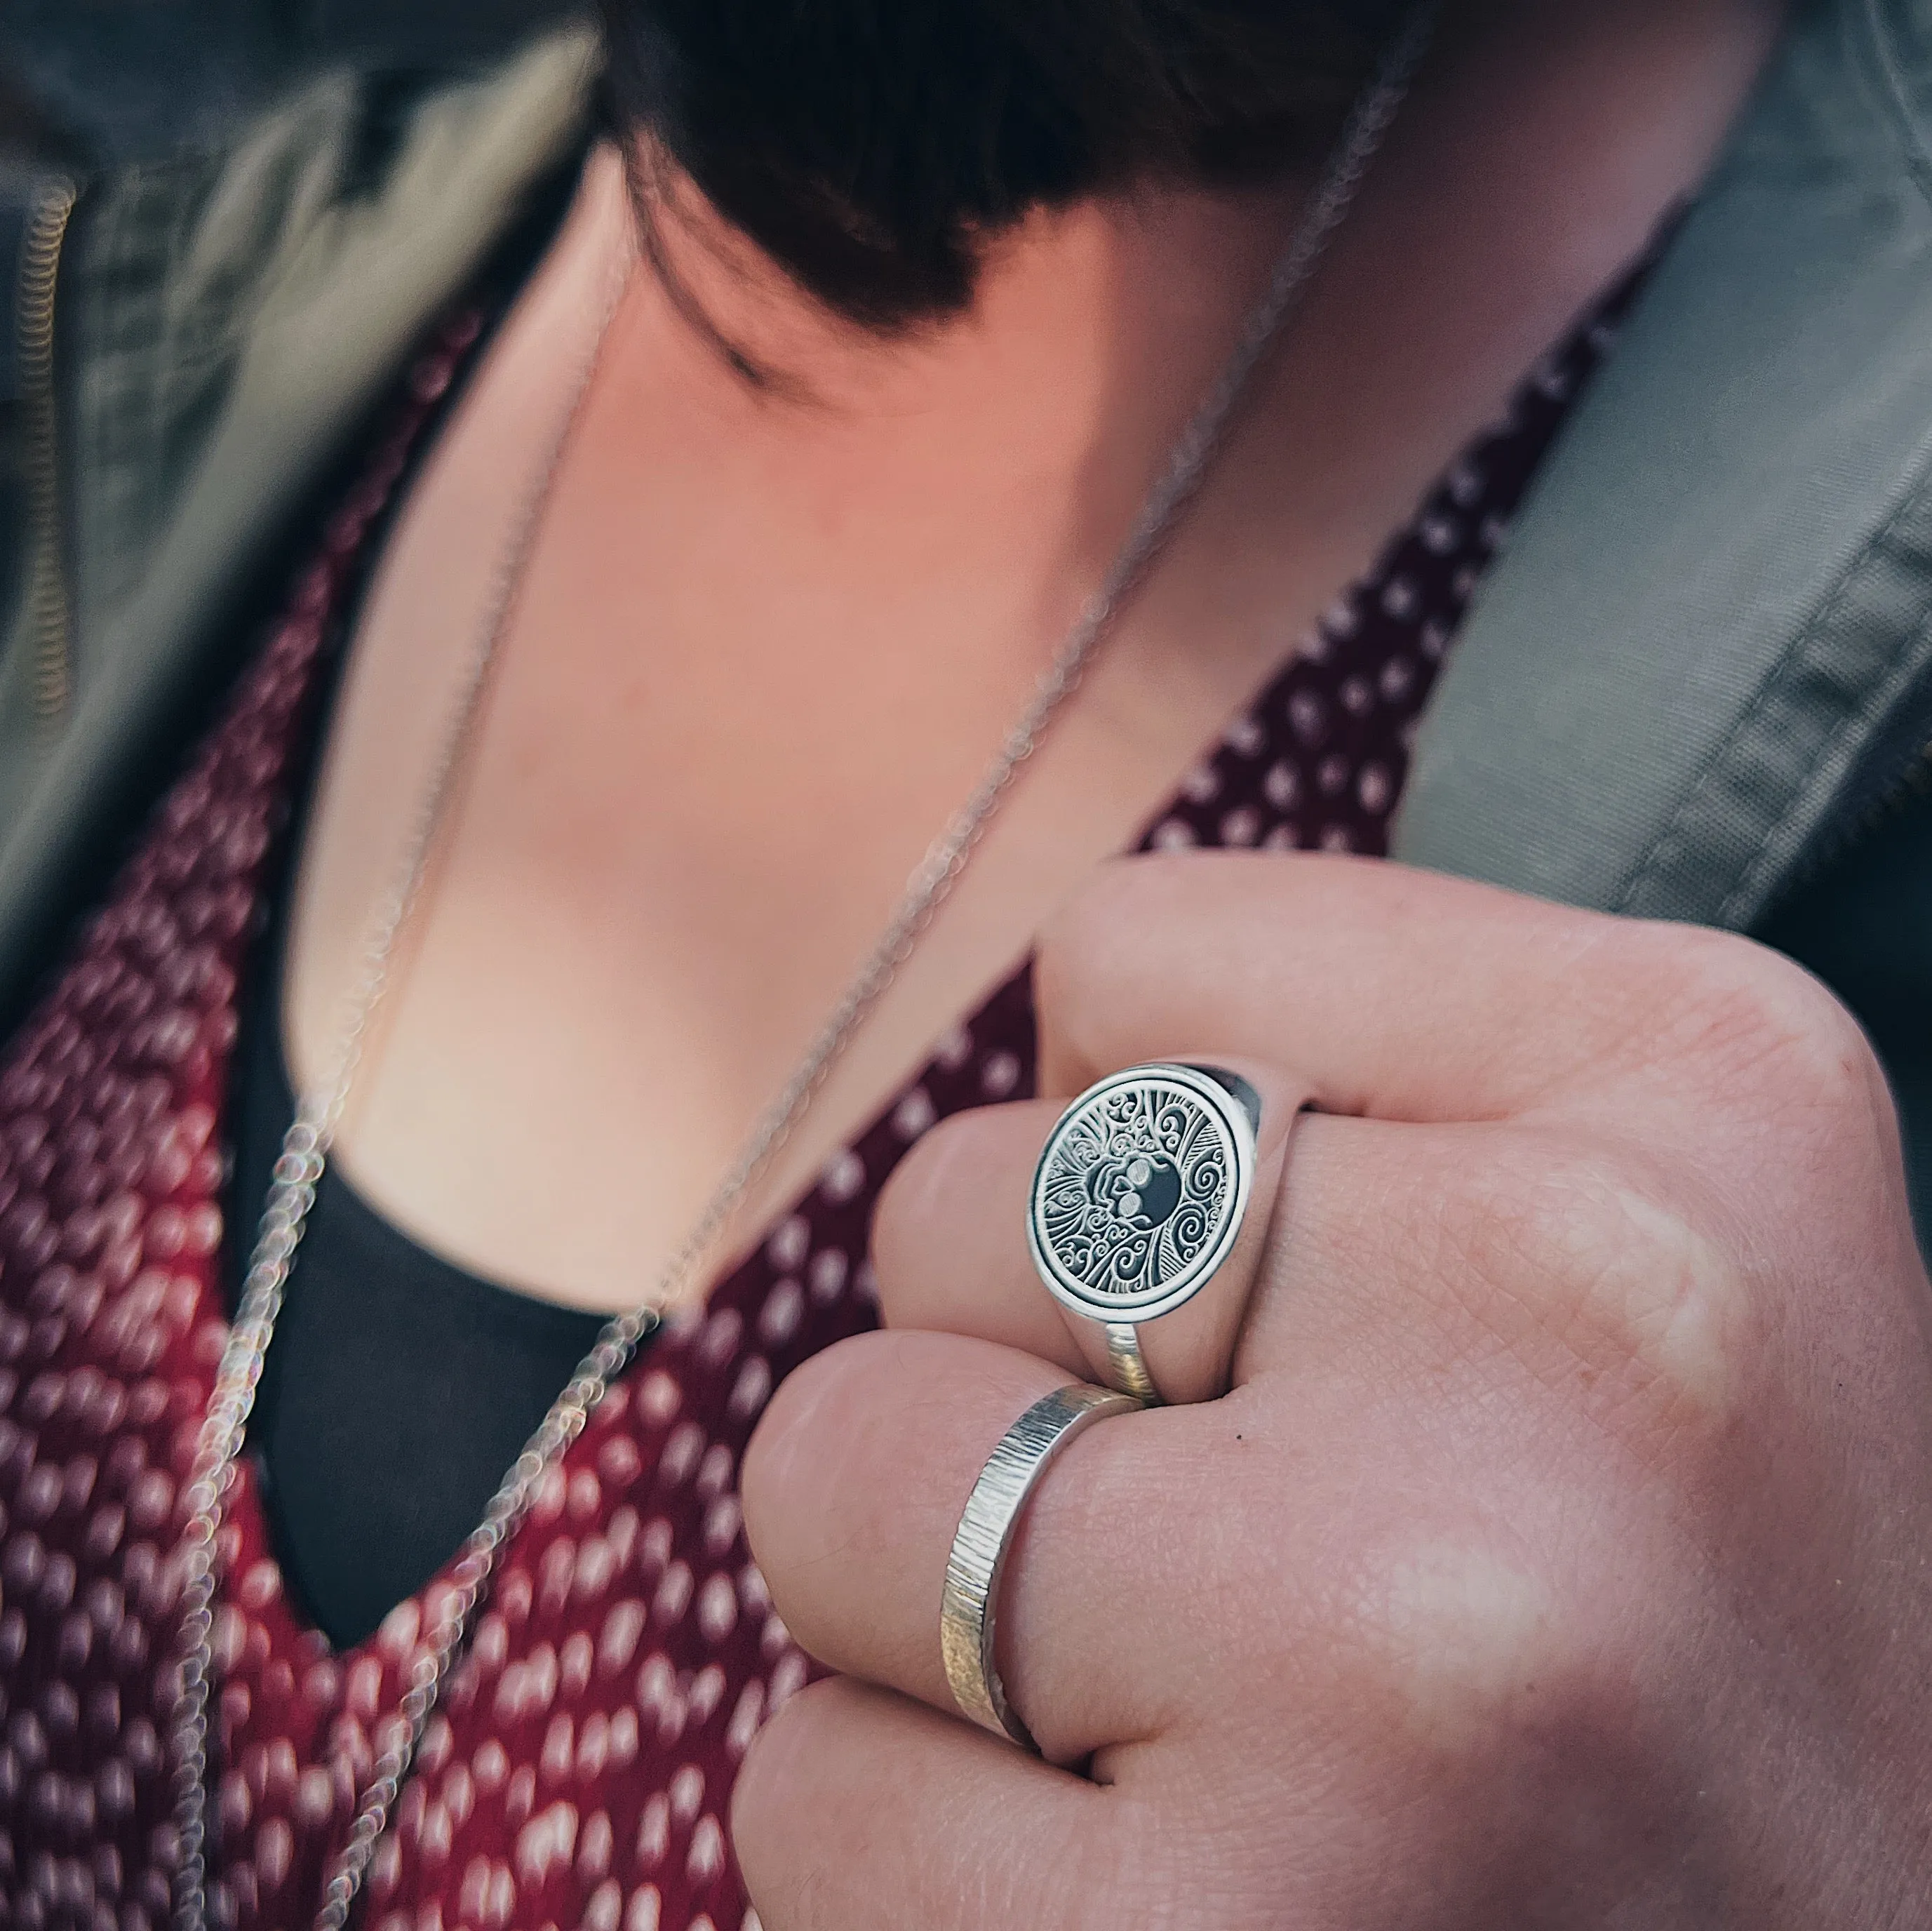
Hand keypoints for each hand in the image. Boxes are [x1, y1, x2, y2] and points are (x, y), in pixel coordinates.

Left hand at [731, 854, 1931, 1927]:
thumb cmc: (1677, 1664)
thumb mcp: (1634, 1272)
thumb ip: (1357, 1111)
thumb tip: (1048, 1091)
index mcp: (1709, 1088)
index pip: (1124, 955)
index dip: (1133, 1164)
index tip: (1299, 1330)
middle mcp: (1593, 1325)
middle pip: (952, 1202)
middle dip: (1026, 1392)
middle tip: (1267, 1586)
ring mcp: (1403, 1648)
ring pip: (831, 1464)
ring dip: (938, 1617)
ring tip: (1207, 1752)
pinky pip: (806, 1782)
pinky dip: (909, 1861)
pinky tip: (1169, 1918)